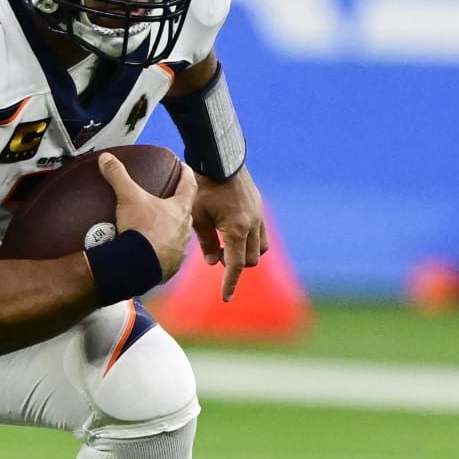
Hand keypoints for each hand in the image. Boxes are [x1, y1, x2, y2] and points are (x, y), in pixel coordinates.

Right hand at [100, 153, 194, 282]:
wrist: (137, 265)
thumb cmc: (141, 231)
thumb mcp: (128, 197)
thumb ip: (118, 176)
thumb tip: (107, 159)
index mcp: (179, 209)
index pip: (189, 185)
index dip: (187, 173)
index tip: (185, 168)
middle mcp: (184, 229)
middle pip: (185, 211)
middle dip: (177, 205)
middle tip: (167, 200)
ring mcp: (179, 249)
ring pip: (178, 235)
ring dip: (170, 231)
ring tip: (157, 228)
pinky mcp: (170, 265)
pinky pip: (169, 256)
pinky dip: (161, 252)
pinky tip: (151, 251)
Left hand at [190, 166, 268, 301]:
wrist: (219, 160)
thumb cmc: (202, 187)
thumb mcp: (197, 216)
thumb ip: (206, 242)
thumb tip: (214, 263)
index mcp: (236, 229)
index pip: (236, 265)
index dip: (230, 283)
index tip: (225, 298)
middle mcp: (253, 224)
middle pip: (250, 260)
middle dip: (236, 265)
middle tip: (218, 255)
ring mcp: (259, 216)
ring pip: (260, 248)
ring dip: (246, 253)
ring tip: (226, 245)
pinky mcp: (259, 208)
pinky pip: (261, 233)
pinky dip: (250, 240)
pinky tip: (234, 233)